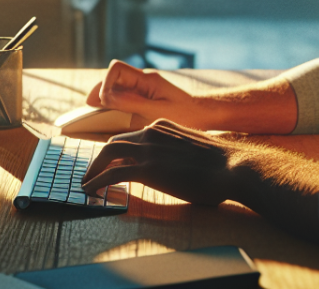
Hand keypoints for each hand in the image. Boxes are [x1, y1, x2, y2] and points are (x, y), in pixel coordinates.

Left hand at [81, 119, 242, 204]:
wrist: (232, 166)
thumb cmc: (221, 164)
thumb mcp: (194, 149)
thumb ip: (178, 152)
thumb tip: (175, 167)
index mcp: (163, 126)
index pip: (132, 136)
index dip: (118, 150)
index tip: (110, 162)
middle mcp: (152, 132)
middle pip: (114, 142)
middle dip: (100, 158)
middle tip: (93, 173)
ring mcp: (148, 149)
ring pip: (108, 153)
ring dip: (94, 169)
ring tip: (86, 183)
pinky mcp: (147, 168)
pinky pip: (113, 174)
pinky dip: (97, 182)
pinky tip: (90, 191)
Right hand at [86, 60, 198, 126]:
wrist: (204, 115)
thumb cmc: (185, 114)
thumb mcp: (157, 112)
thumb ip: (131, 104)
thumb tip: (105, 98)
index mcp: (146, 79)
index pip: (116, 68)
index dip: (105, 83)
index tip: (103, 102)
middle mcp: (143, 80)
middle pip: (113, 77)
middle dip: (101, 91)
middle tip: (91, 108)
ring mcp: (144, 88)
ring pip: (117, 87)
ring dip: (106, 98)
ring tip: (96, 114)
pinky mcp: (146, 98)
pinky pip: (125, 97)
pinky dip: (115, 105)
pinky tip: (111, 117)